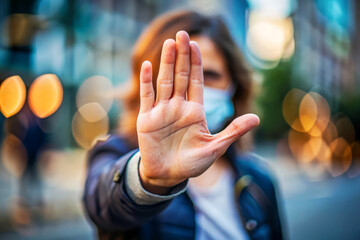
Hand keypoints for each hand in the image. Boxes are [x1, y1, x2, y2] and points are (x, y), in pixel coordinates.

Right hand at [137, 31, 258, 193]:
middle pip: (180, 76)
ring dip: (167, 63)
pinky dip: (147, 82)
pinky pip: (147, 97)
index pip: (196, 82)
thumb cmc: (192, 163)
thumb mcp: (215, 147)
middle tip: (183, 34)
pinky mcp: (147, 119)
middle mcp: (178, 107)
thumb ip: (233, 132)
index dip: (196, 64)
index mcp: (195, 111)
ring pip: (165, 81)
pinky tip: (148, 65)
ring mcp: (162, 111)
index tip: (197, 45)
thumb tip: (257, 118)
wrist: (168, 176)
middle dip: (182, 56)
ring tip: (170, 43)